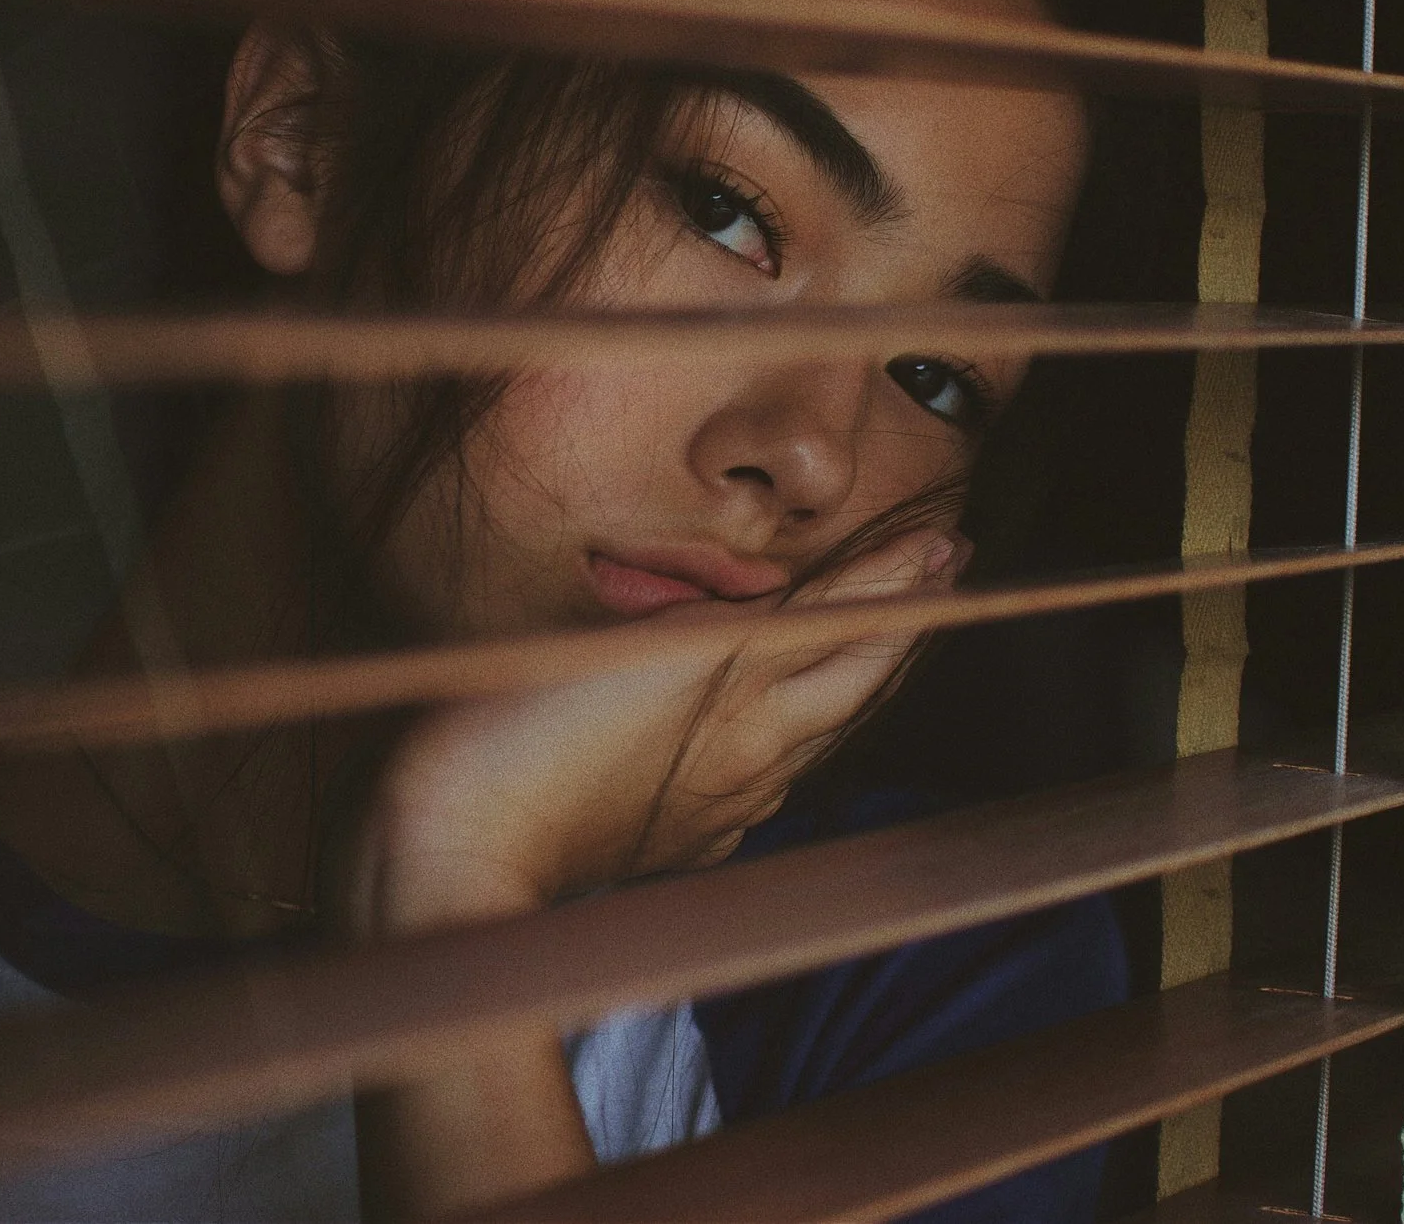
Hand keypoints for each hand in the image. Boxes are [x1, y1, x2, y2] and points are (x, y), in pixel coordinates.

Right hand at [339, 526, 965, 938]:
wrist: (453, 864)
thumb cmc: (531, 742)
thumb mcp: (656, 650)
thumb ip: (758, 616)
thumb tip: (857, 592)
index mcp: (750, 706)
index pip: (856, 629)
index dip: (905, 580)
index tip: (951, 540)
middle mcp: (749, 762)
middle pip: (850, 685)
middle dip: (898, 627)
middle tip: (938, 573)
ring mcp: (711, 806)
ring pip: (806, 734)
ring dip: (846, 678)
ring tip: (871, 636)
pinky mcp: (670, 839)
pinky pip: (753, 784)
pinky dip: (783, 739)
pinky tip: (771, 742)